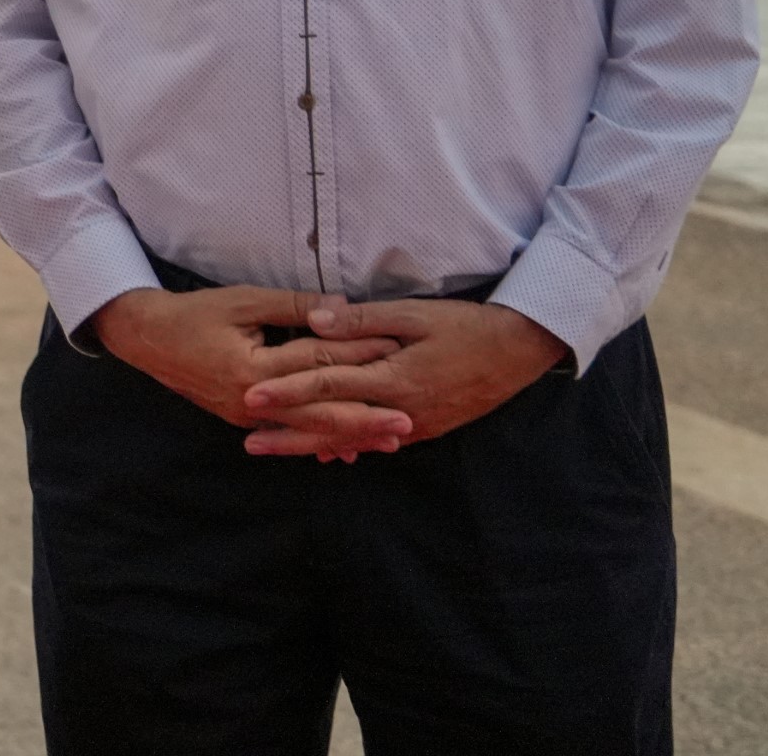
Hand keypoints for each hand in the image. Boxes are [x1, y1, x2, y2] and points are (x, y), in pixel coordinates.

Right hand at [91, 285, 412, 459]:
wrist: (150, 339)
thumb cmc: (196, 313)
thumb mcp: (244, 300)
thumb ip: (293, 306)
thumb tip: (341, 307)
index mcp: (253, 370)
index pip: (316, 362)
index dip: (357, 354)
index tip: (395, 350)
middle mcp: (253, 403)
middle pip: (319, 412)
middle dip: (366, 417)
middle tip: (407, 422)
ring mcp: (248, 418)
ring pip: (308, 430)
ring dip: (350, 435)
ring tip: (390, 441)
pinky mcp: (246, 421)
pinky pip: (290, 433)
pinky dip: (320, 438)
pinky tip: (346, 446)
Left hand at [242, 298, 568, 452]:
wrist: (518, 352)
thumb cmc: (465, 325)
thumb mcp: (413, 314)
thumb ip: (362, 322)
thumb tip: (315, 321)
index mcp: (394, 377)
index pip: (329, 384)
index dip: (288, 391)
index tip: (252, 395)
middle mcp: (401, 409)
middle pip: (334, 423)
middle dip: (289, 433)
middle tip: (248, 440)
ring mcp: (415, 424)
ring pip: (353, 438)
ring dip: (311, 444)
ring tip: (274, 449)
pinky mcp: (426, 428)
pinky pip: (377, 441)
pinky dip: (347, 446)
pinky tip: (324, 453)